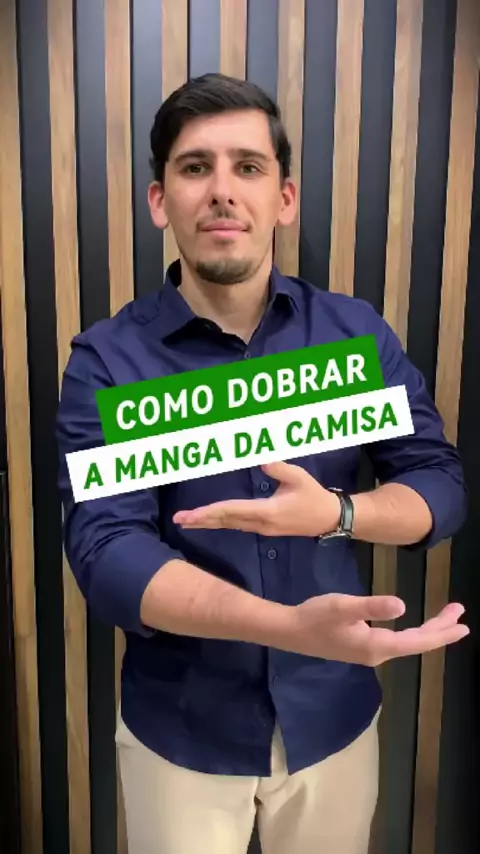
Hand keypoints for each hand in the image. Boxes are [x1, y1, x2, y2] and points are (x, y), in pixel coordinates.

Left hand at [173, 461, 339, 536]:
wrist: (328, 519)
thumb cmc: (314, 496)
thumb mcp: (299, 477)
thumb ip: (279, 468)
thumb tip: (260, 458)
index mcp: (267, 512)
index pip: (232, 510)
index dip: (210, 511)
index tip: (192, 514)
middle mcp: (260, 524)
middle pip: (225, 521)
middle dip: (201, 520)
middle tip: (178, 519)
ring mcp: (261, 529)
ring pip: (229, 525)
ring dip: (207, 522)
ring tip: (186, 521)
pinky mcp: (263, 528)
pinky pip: (236, 525)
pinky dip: (219, 522)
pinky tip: (208, 521)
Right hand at [284, 595, 468, 664]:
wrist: (289, 631)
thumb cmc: (315, 616)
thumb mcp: (343, 606)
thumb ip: (372, 606)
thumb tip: (403, 605)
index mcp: (377, 645)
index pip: (419, 641)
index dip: (443, 633)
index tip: (464, 624)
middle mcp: (377, 654)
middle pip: (417, 643)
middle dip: (440, 629)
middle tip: (459, 612)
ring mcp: (369, 654)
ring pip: (408, 643)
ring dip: (428, 630)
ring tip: (445, 617)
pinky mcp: (361, 649)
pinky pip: (396, 642)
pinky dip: (413, 633)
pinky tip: (414, 627)